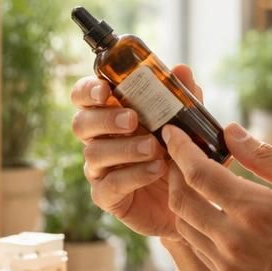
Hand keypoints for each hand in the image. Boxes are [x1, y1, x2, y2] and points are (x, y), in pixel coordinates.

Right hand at [70, 64, 205, 240]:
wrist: (191, 200)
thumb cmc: (180, 154)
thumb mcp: (186, 123)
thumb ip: (182, 98)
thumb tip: (181, 70)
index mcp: (111, 114)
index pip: (84, 96)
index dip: (88, 90)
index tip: (105, 90)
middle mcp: (99, 140)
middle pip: (81, 123)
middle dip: (105, 118)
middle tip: (132, 119)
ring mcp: (99, 169)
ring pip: (94, 154)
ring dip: (125, 148)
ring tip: (154, 148)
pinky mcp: (107, 197)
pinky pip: (109, 185)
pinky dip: (133, 175)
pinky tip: (155, 169)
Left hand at [163, 121, 271, 270]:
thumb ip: (264, 156)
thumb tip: (230, 132)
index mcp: (253, 210)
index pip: (198, 174)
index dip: (180, 149)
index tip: (173, 133)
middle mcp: (234, 241)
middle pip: (181, 200)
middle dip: (173, 171)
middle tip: (177, 154)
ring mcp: (229, 265)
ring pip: (184, 227)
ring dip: (180, 199)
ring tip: (191, 180)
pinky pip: (198, 248)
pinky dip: (194, 224)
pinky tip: (207, 210)